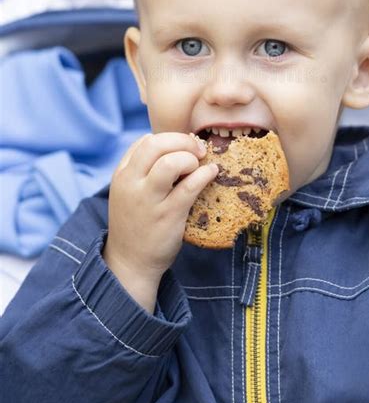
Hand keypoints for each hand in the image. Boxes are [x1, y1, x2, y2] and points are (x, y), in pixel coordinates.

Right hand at [103, 132, 216, 311]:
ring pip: (171, 162)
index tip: (184, 147)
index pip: (145, 141)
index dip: (169, 139)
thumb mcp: (130, 191)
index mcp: (122, 174)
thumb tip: (179, 148)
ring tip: (199, 165)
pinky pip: (190, 186)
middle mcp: (131, 184)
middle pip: (156, 144)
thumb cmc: (136, 223)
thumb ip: (145, 170)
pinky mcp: (168, 216)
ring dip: (190, 158)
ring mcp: (149, 200)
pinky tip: (212, 173)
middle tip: (197, 149)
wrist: (130, 263)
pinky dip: (205, 174)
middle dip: (182, 141)